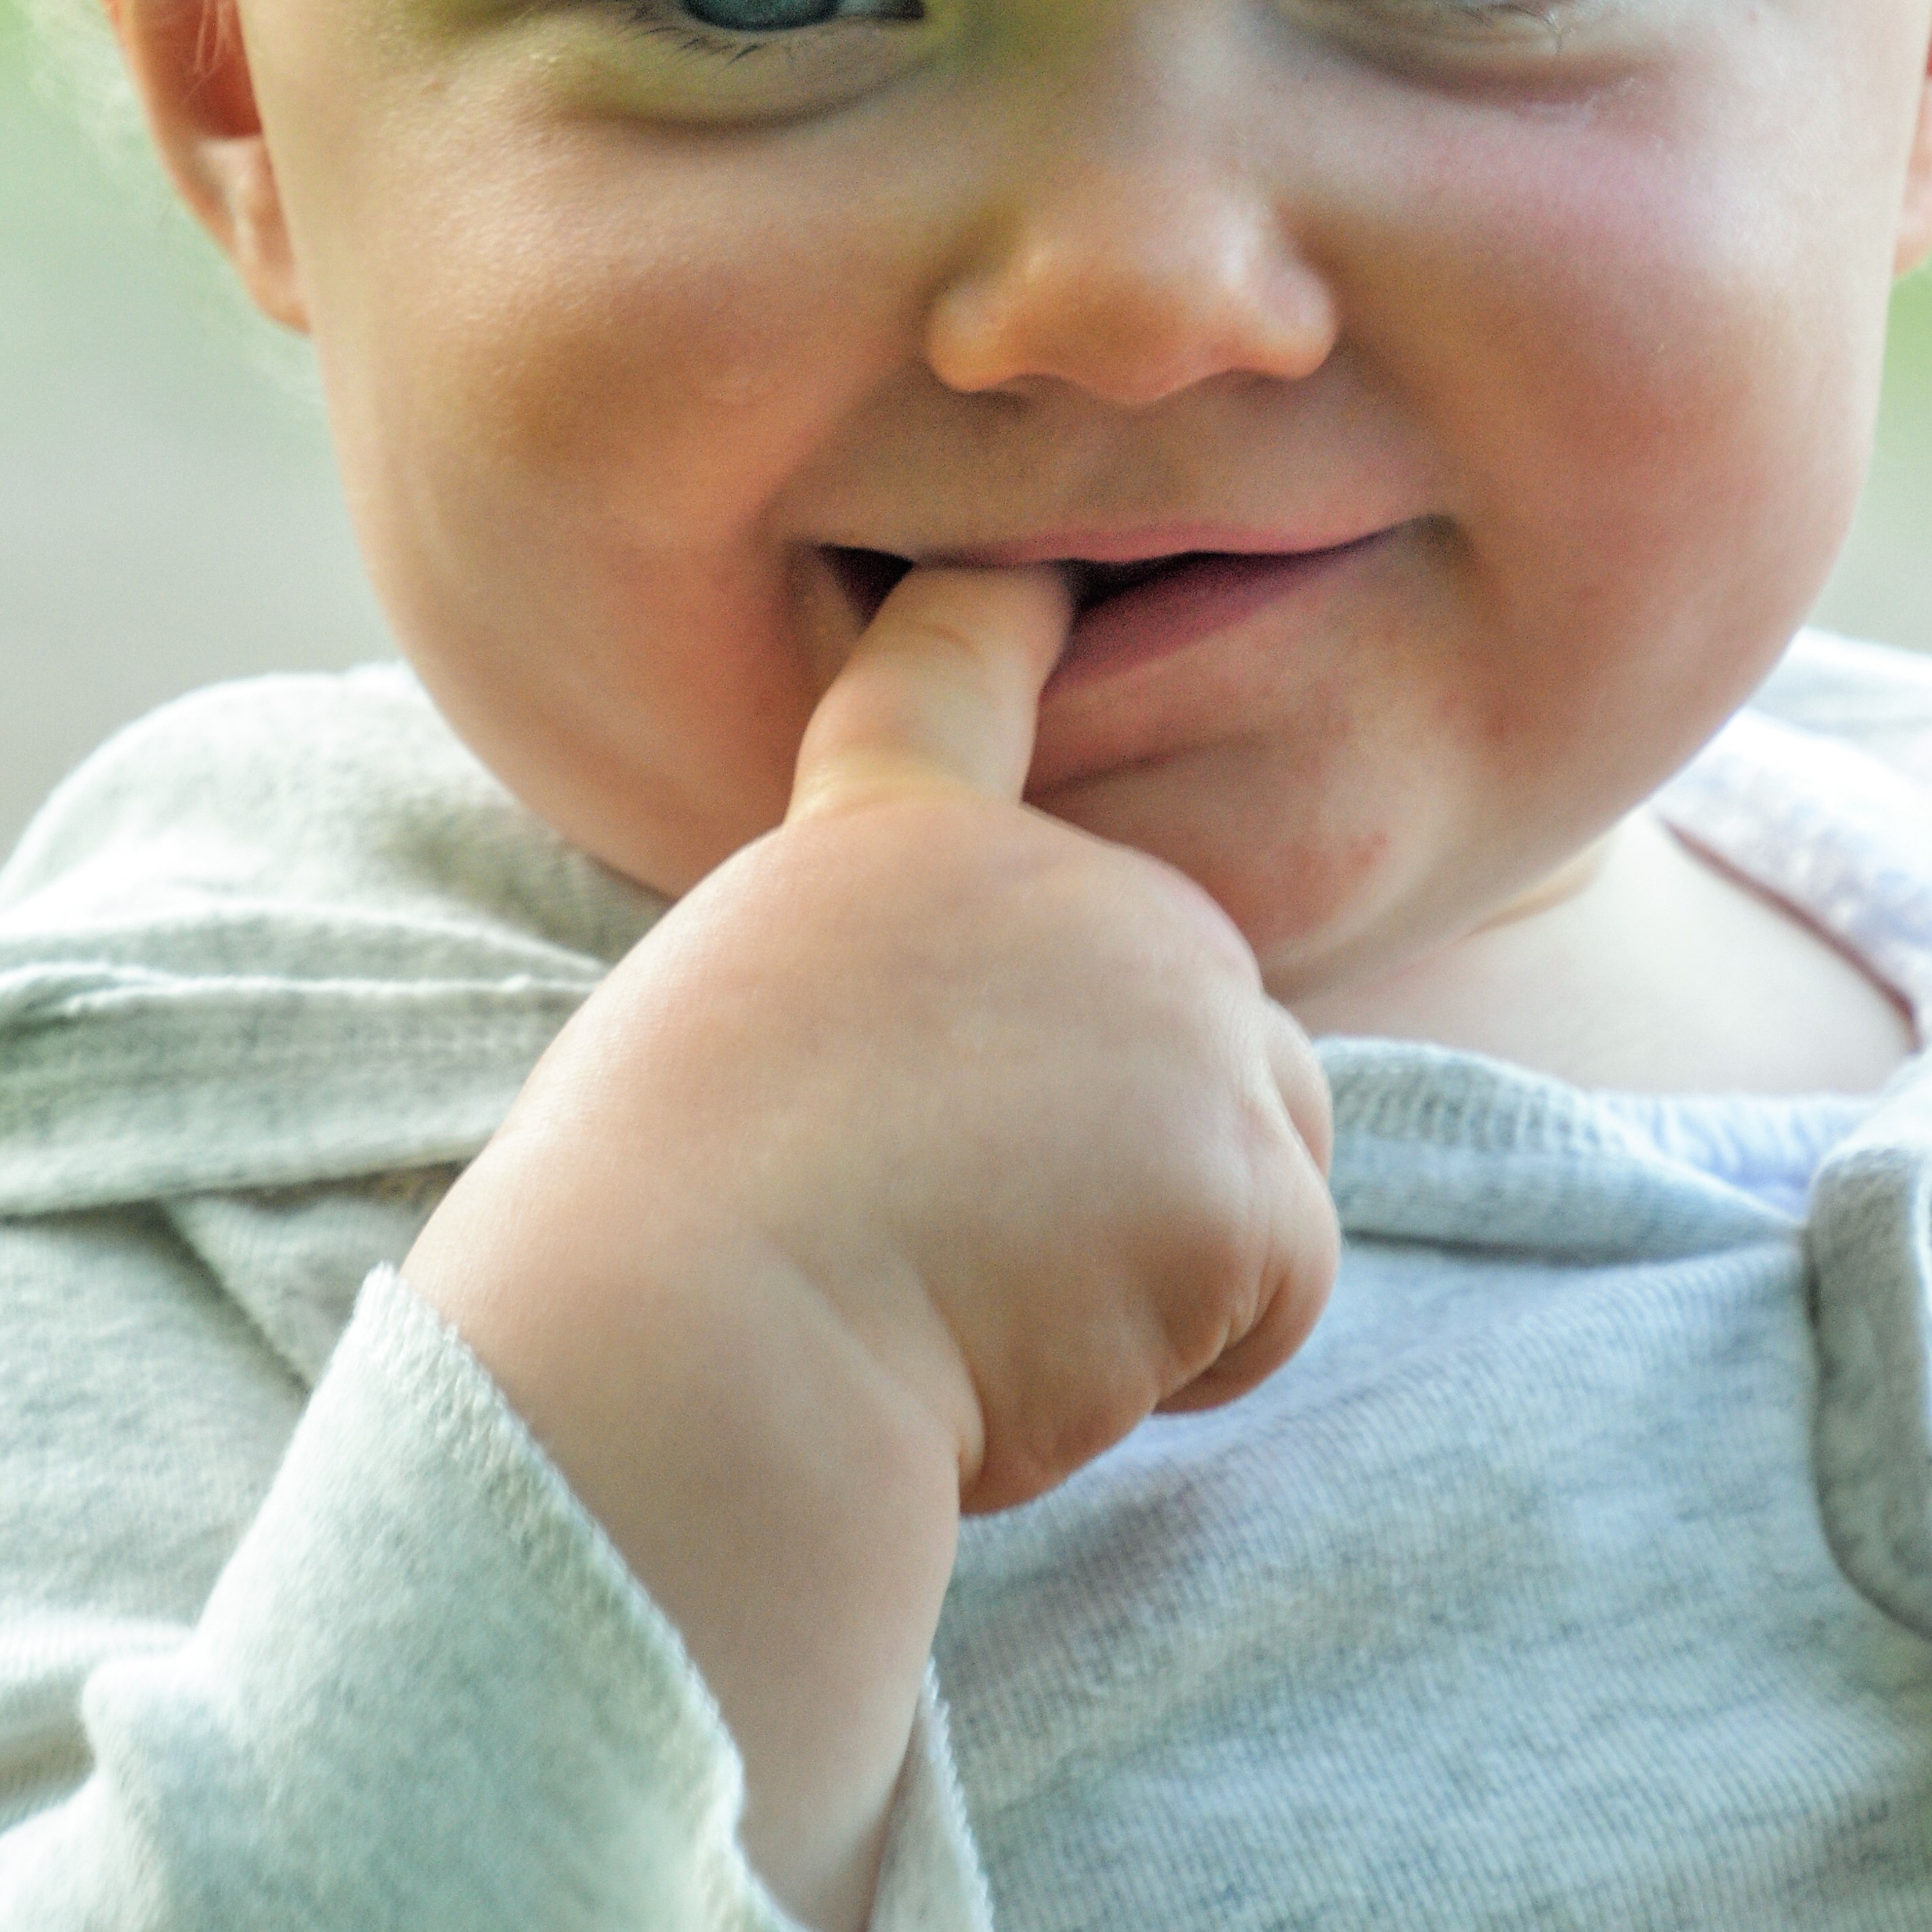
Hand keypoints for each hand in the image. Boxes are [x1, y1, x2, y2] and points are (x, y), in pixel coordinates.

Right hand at [405, 565, 1337, 1930]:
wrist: (692, 1351)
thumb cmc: (653, 1247)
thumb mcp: (736, 1045)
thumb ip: (890, 1012)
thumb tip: (994, 1120)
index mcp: (887, 842)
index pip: (952, 669)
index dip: (1012, 611)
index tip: (1053, 567)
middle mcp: (1059, 879)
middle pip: (1187, 1006)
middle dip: (1120, 1153)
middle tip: (936, 1249)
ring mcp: (1171, 1006)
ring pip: (1257, 1149)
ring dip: (1156, 1262)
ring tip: (979, 1304)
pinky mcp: (1238, 1164)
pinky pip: (1278, 1290)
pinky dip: (1182, 1365)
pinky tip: (1035, 1356)